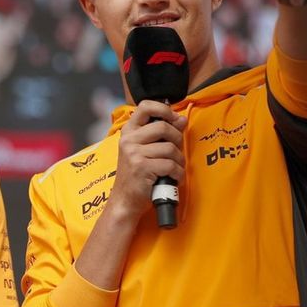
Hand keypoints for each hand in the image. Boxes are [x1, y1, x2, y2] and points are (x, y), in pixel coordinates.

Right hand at [110, 101, 186, 219]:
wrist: (125, 199)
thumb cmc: (137, 174)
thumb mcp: (145, 150)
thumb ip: (162, 134)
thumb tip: (181, 119)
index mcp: (128, 132)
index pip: (145, 106)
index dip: (164, 109)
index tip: (174, 118)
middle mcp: (129, 140)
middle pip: (163, 127)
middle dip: (177, 139)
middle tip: (176, 151)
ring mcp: (134, 154)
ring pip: (169, 148)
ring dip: (179, 160)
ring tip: (175, 168)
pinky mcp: (142, 168)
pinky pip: (170, 165)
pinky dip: (178, 173)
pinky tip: (174, 177)